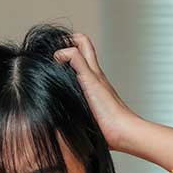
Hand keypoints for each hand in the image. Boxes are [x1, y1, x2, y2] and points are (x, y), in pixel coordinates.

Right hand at [53, 33, 142, 152]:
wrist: (121, 133)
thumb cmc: (109, 110)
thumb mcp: (90, 80)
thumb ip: (77, 63)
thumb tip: (61, 52)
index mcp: (93, 70)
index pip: (82, 42)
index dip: (69, 39)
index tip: (55, 47)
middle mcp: (93, 78)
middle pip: (80, 54)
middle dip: (65, 50)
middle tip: (50, 59)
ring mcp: (91, 92)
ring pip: (77, 74)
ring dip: (63, 71)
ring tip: (50, 76)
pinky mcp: (89, 106)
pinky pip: (75, 92)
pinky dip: (65, 89)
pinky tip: (58, 98)